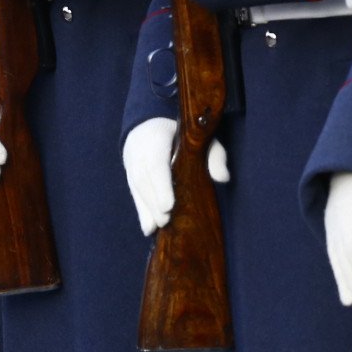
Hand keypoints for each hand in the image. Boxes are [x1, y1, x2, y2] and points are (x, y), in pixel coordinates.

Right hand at [122, 116, 231, 236]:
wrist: (150, 122)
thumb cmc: (182, 132)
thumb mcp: (202, 138)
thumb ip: (214, 155)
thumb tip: (222, 178)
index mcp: (155, 137)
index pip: (156, 163)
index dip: (161, 185)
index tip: (168, 206)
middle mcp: (138, 149)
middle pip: (143, 179)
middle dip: (153, 201)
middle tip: (165, 221)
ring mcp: (130, 160)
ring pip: (136, 186)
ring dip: (145, 209)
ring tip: (155, 229)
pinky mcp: (129, 172)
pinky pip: (133, 191)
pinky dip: (141, 210)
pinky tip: (148, 228)